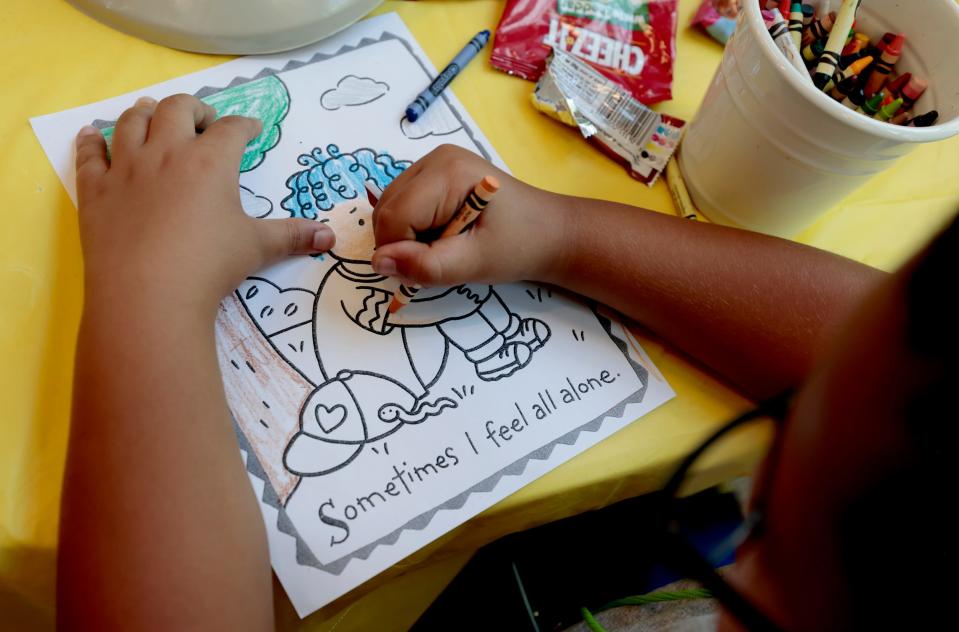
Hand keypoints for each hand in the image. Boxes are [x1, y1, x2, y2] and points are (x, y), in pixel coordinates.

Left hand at [75, 94, 334, 316]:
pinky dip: (90, 140)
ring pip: (131, 121)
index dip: (245, 125)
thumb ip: (293, 236)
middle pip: (178, 109)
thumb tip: (331, 237)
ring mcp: (126, 168)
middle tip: (202, 120)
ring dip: (144, 112)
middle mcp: (167, 152)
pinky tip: (93, 135)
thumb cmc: (209, 266)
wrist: (147, 294)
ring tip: (152, 114)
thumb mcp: (257, 248)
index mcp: (210, 162)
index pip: (231, 129)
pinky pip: (89, 153)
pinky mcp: (95, 190)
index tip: (251, 129)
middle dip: (194, 108)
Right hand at [370, 145, 569, 286]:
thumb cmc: (519, 246)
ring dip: (407, 237)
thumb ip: (425, 265)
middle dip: (403, 243)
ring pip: (390, 208)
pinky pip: (403, 205)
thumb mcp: (474, 263)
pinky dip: (413, 228)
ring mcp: (434, 162)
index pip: (394, 217)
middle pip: (387, 209)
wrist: (550, 232)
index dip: (401, 252)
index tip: (429, 269)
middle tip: (442, 259)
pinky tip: (443, 235)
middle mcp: (435, 159)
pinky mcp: (434, 173)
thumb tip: (378, 262)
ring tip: (446, 246)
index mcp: (448, 172)